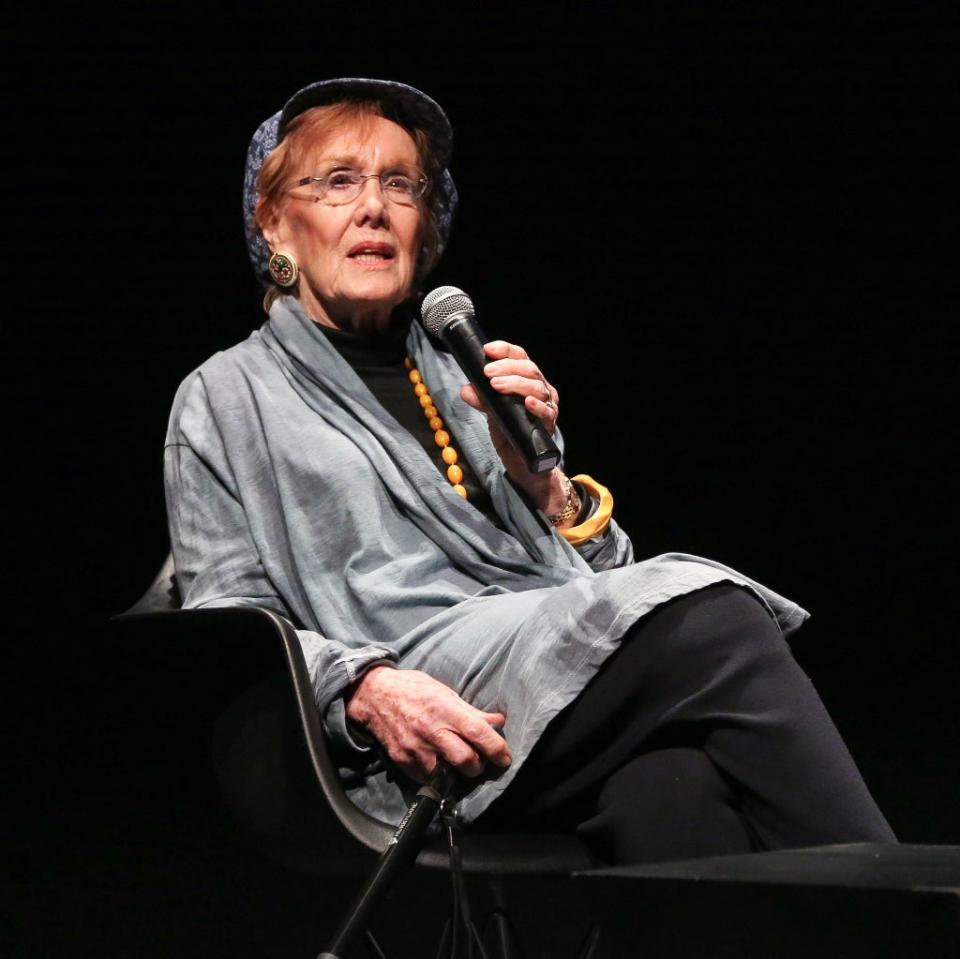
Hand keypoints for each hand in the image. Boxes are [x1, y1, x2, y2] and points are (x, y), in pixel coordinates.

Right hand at [345, 666, 511, 782]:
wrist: (374, 695)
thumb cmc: (414, 689)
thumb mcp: (444, 692)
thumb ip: (470, 711)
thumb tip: (497, 721)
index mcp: (444, 709)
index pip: (477, 732)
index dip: (496, 748)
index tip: (504, 757)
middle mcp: (431, 730)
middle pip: (466, 760)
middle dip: (479, 765)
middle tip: (480, 761)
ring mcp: (415, 748)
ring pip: (447, 775)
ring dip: (456, 772)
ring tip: (456, 762)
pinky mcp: (403, 761)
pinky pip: (427, 778)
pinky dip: (436, 775)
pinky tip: (437, 764)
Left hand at [459, 340, 570, 517]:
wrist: (525, 466)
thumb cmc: (512, 434)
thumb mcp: (492, 414)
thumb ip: (482, 400)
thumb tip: (465, 388)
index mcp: (527, 381)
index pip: (520, 358)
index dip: (505, 350)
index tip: (487, 349)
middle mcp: (541, 390)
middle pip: (529, 369)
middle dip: (507, 367)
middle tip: (487, 372)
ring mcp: (547, 406)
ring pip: (537, 387)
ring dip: (516, 383)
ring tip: (496, 385)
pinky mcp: (549, 425)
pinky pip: (546, 412)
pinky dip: (537, 405)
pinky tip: (526, 402)